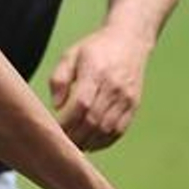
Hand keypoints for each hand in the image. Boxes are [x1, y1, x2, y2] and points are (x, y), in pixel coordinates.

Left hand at [49, 25, 151, 149]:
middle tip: (62, 143)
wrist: (129, 41)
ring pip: (107, 128)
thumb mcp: (71, 55)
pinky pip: (119, 130)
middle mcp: (113, 87)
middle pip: (94, 120)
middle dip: (76, 136)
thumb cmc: (95, 49)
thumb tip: (57, 106)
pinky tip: (91, 144)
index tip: (55, 129)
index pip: (81, 104)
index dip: (67, 122)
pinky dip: (104, 142)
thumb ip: (59, 79)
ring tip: (74, 147)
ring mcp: (126, 97)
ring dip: (89, 142)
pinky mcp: (133, 105)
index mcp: (95, 72)